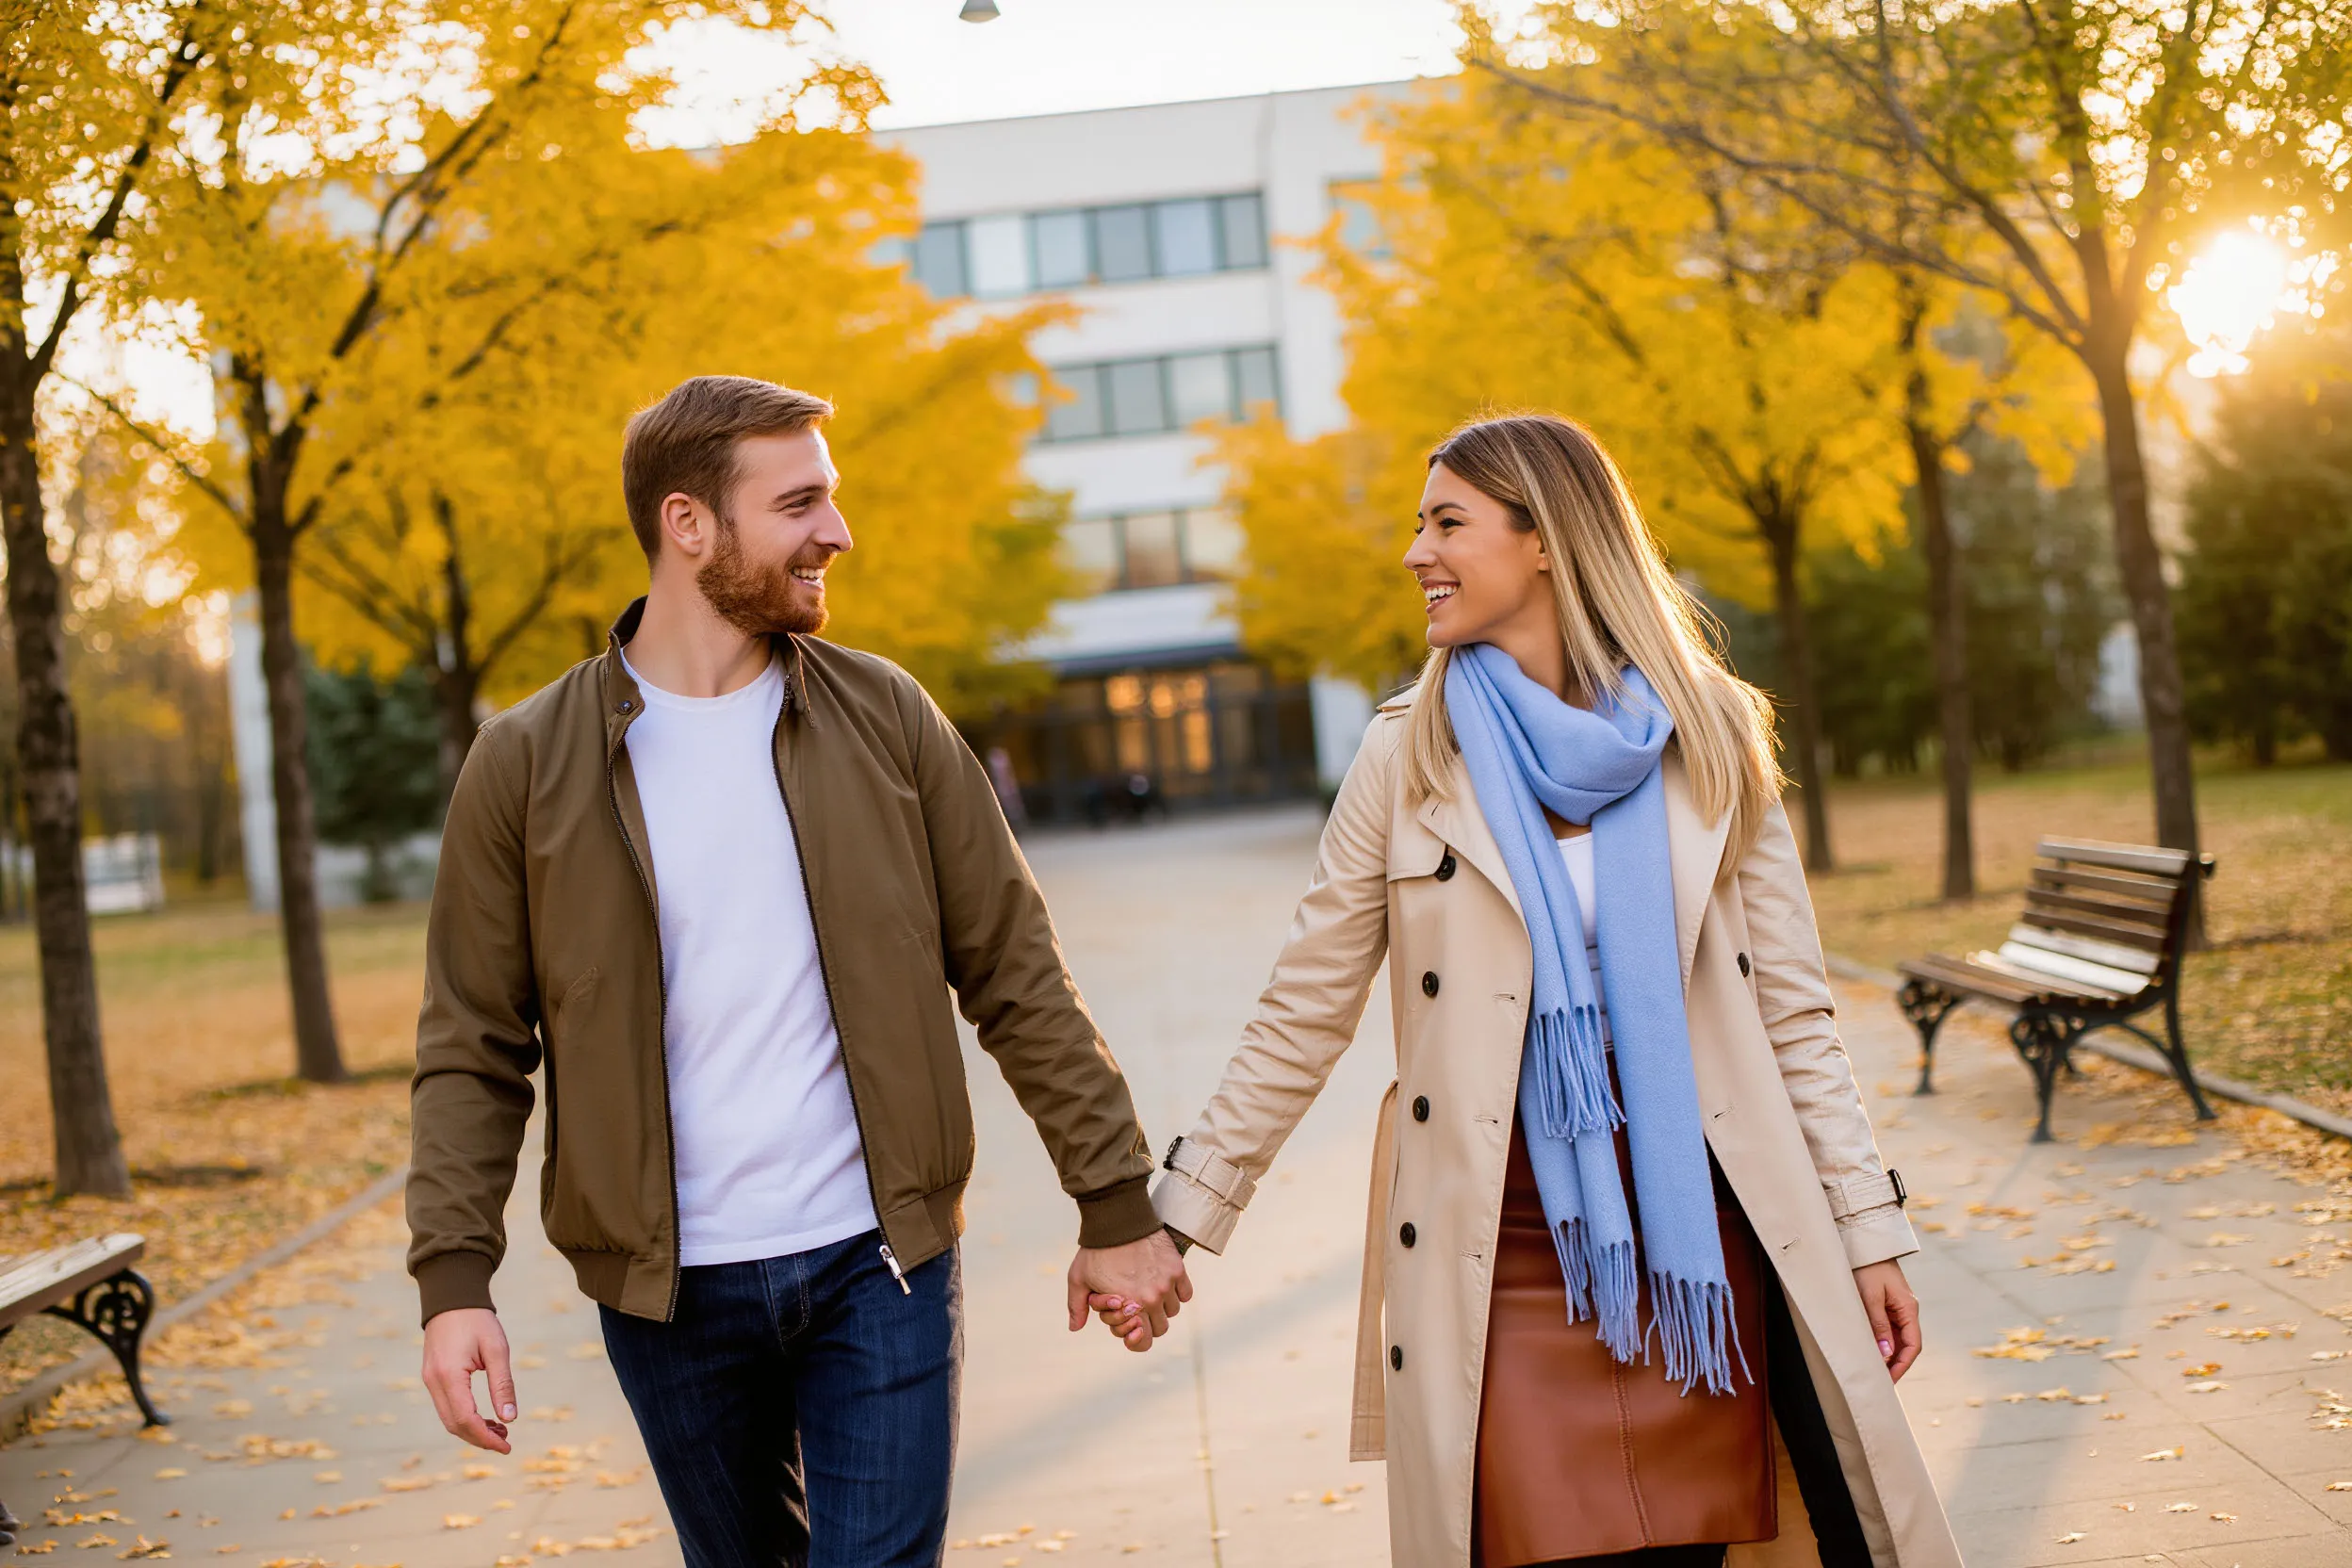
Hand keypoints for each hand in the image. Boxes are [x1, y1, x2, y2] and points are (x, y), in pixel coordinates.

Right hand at [421, 1306, 517, 1451]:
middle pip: (454, 1425)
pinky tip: (485, 1416)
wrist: (452, 1297)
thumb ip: (502, 1384)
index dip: (486, 1438)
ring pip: (448, 1418)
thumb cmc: (477, 1320)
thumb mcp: (497, 1350)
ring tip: (500, 1430)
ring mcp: (429, 1380)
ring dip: (472, 1429)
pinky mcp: (432, 1377)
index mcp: (448, 1376)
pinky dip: (464, 1417)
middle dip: (479, 1438)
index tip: (507, 1445)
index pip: (465, 1420)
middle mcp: (433, 1382)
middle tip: (506, 1441)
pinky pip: (446, 1406)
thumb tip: (510, 1418)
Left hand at [1067, 1229, 1190, 1351]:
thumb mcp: (1078, 1279)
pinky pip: (1186, 1293)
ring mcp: (1167, 1283)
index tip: (1130, 1326)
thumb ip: (1077, 1306)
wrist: (1117, 1219)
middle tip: (1137, 1307)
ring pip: (1173, 1310)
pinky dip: (1177, 1292)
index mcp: (1130, 1306)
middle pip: (1161, 1328)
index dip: (1136, 1339)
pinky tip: (1164, 1284)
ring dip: (1162, 1306)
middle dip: (1148, 1322)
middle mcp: (1153, 1298)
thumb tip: (1074, 1328)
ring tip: (1148, 1291)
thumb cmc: (1095, 1250)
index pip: (1144, 1341)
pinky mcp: (1177, 1268)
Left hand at [1853, 1259, 1920, 1381]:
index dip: (1902, 1365)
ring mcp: (1897, 1308)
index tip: (1889, 1380)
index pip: (1912, 1345)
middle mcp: (1906, 1311)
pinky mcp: (1886, 1305)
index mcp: (1909, 1309)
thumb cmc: (1868, 1268)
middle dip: (1894, 1364)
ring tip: (1873, 1370)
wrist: (1864, 1244)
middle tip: (1879, 1381)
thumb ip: (1879, 1325)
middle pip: (1905, 1345)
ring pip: (1896, 1338)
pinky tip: (1870, 1352)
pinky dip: (1880, 1342)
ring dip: (1887, 1354)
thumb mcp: (1871, 1297)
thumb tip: (1886, 1354)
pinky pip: (1887, 1329)